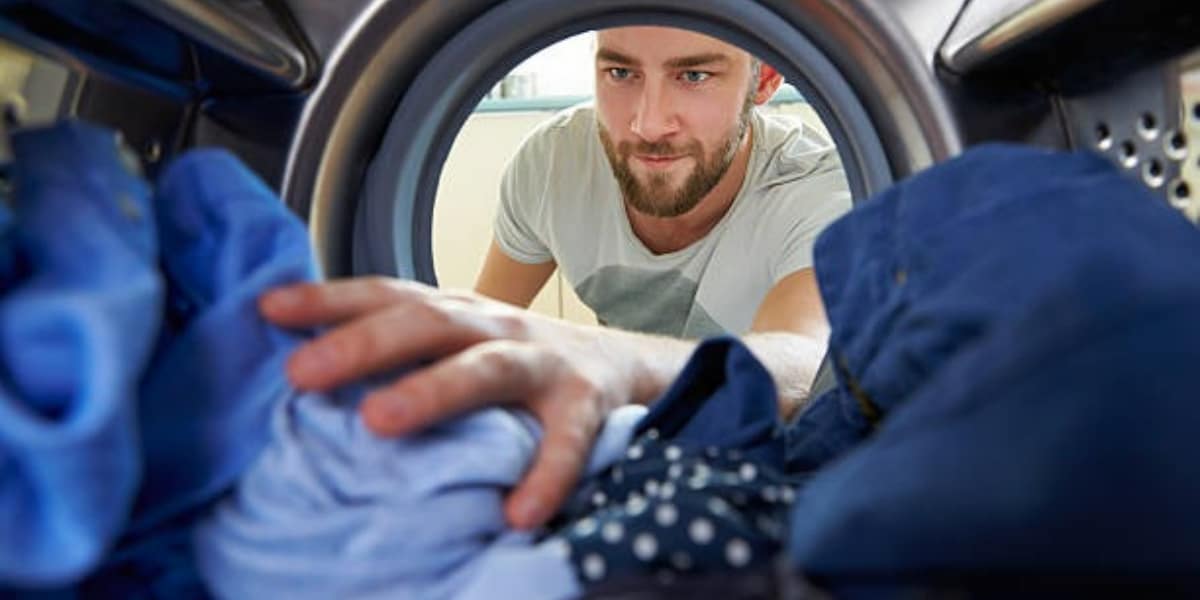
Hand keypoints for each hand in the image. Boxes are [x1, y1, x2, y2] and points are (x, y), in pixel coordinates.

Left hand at [259, 277, 643, 528]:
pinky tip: (518, 512)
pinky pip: (566, 441)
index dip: (329, 299)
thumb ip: (396, 347)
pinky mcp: (585, 403)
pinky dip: (545, 475)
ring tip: (380, 422)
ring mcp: (542, 361)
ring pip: (487, 369)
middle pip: (425, 324)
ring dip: (434, 390)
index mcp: (455, 311)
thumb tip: (297, 365)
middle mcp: (494, 326)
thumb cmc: (514, 358)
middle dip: (363, 344)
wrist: (618, 365)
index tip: (268, 309)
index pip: (387, 295)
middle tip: (302, 372)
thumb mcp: (456, 341)